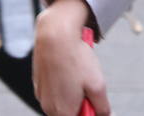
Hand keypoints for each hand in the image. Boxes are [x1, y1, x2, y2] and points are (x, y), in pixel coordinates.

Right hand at [33, 0, 109, 115]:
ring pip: (61, 101)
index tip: (94, 104)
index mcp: (62, 113)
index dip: (89, 113)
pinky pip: (53, 89)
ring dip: (72, 93)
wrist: (55, 34)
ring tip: (79, 74)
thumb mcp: (98, 85)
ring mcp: (41, 94)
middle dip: (81, 104)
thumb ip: (102, 108)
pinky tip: (69, 68)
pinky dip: (63, 83)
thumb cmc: (75, 59)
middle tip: (88, 87)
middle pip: (69, 114)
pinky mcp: (38, 81)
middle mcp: (48, 107)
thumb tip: (105, 115)